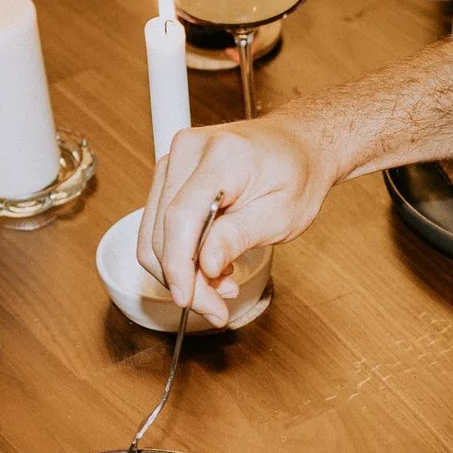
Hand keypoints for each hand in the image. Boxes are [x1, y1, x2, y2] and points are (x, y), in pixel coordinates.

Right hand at [138, 118, 338, 323]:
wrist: (298, 145)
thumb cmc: (297, 174)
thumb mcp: (282, 214)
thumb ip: (239, 237)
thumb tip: (205, 265)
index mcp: (223, 155)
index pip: (180, 218)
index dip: (178, 266)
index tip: (188, 300)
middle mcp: (188, 150)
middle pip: (162, 230)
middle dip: (184, 278)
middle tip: (217, 306)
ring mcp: (174, 159)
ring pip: (154, 232)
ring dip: (181, 270)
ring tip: (221, 284)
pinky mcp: (170, 173)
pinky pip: (160, 224)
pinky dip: (180, 253)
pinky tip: (210, 264)